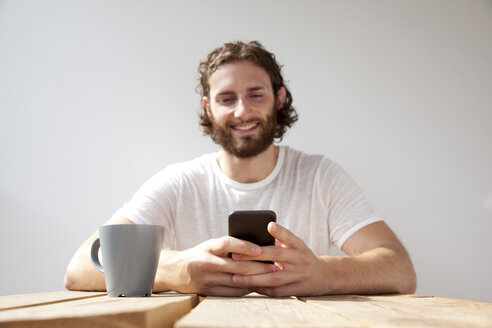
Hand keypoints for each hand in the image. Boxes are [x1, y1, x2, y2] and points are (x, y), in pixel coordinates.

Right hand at [157, 236, 277, 295]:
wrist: (175, 272)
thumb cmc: (200, 254)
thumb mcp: (210, 245)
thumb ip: (228, 246)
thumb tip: (255, 246)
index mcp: (208, 247)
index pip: (227, 244)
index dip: (244, 246)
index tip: (260, 249)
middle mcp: (207, 263)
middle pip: (236, 266)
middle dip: (258, 266)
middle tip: (275, 265)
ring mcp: (207, 279)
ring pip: (237, 281)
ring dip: (256, 279)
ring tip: (271, 276)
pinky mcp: (209, 292)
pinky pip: (232, 292)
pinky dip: (246, 288)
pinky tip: (258, 285)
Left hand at [230, 222, 324, 296]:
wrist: (324, 276)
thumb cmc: (301, 257)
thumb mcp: (296, 245)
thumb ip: (280, 240)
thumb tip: (255, 235)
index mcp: (299, 246)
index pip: (290, 237)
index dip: (280, 231)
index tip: (269, 225)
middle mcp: (300, 259)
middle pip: (277, 256)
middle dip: (254, 256)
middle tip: (235, 256)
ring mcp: (299, 276)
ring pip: (274, 278)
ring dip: (254, 278)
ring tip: (236, 278)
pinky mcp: (296, 290)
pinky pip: (276, 291)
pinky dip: (261, 289)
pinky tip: (247, 287)